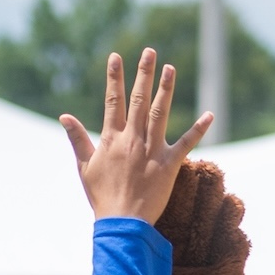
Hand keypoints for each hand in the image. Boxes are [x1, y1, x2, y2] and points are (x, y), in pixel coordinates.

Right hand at [59, 48, 213, 222]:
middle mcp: (133, 139)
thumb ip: (77, 139)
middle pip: (139, 100)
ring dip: (167, 89)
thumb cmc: (102, 196)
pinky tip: (210, 114)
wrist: (122, 223)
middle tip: (150, 51)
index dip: (114, 77)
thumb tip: (64, 116)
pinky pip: (187, 143)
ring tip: (170, 68)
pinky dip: (199, 129)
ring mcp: (152, 150)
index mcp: (112, 138)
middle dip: (144, 73)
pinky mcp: (170, 165)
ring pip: (161, 113)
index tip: (116, 56)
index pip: (113, 100)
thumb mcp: (85, 166)